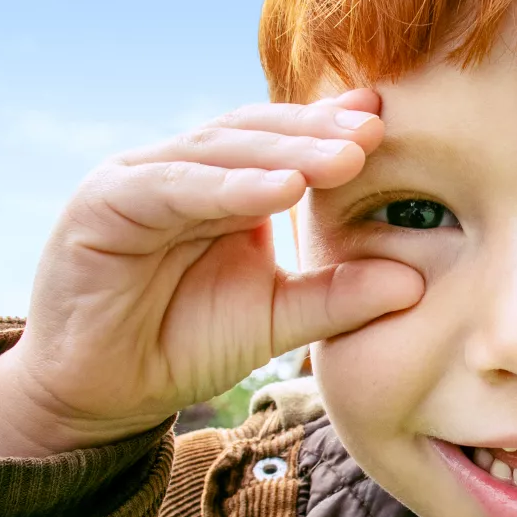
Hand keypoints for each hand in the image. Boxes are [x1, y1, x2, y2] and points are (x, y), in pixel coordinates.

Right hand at [0, 90, 423, 457]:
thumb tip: (415, 281)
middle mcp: (182, 168)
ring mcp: (139, 177)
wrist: (101, 394)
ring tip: (344, 157)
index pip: (284, 141)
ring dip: (285, 152)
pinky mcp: (104, 202)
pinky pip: (174, 186)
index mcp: (224, 182)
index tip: (391, 122)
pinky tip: (281, 190)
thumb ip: (337, 297)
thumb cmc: (184, 344)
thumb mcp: (275, 319)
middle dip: (319, 133)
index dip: (333, 129)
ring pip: (220, 150)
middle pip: (258, 134)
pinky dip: (229, 185)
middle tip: (377, 132)